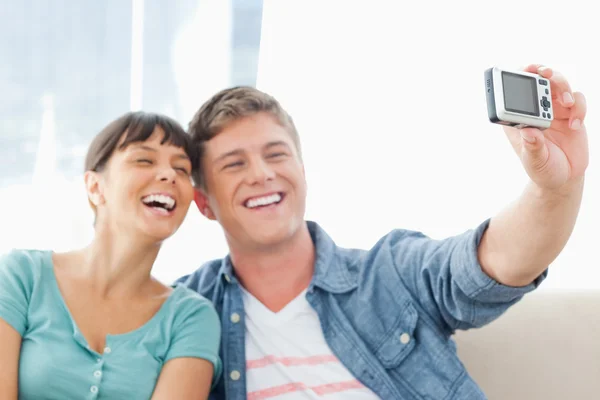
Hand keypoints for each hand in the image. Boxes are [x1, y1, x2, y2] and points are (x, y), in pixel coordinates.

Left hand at [503, 64, 587, 190]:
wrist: (564, 178)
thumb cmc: (543, 169)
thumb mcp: (535, 160)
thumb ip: (533, 146)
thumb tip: (529, 132)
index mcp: (519, 119)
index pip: (516, 93)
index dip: (520, 77)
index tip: (527, 70)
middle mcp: (537, 111)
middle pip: (540, 82)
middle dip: (544, 74)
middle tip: (546, 74)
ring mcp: (555, 111)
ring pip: (560, 86)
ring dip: (563, 88)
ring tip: (566, 102)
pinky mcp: (573, 115)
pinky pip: (578, 101)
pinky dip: (579, 108)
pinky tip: (574, 126)